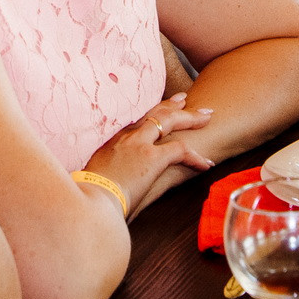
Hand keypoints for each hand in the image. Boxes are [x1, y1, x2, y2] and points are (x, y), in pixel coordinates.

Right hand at [82, 93, 213, 215]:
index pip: (140, 119)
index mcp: (115, 139)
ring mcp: (141, 144)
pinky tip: (206, 163)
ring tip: (208, 117)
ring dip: (192, 118)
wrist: (90, 198)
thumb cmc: (90, 194)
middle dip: (175, 105)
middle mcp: (128, 136)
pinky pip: (181, 150)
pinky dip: (196, 157)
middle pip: (156, 113)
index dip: (155, 110)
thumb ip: (108, 172)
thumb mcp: (96, 175)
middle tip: (188, 100)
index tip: (167, 104)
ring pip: (171, 121)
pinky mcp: (152, 158)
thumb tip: (112, 182)